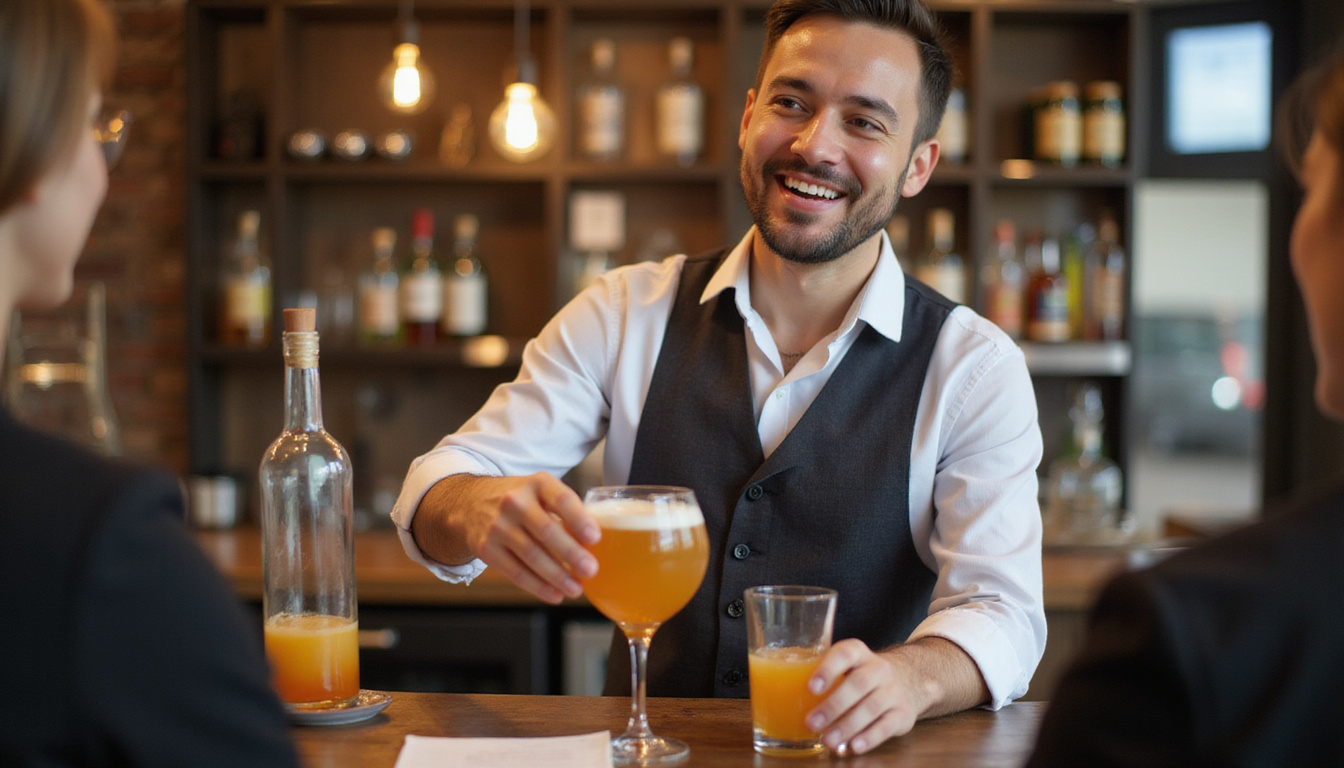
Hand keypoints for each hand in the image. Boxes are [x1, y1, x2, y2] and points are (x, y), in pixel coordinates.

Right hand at [415, 473, 600, 603]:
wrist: (471, 502)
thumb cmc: (521, 499)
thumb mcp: (542, 491)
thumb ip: (567, 510)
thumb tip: (600, 543)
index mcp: (537, 483)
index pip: (561, 499)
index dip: (579, 519)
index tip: (595, 538)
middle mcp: (515, 502)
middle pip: (546, 531)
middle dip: (571, 554)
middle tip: (591, 570)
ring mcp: (498, 526)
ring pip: (531, 556)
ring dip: (557, 576)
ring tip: (576, 588)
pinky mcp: (487, 549)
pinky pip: (515, 572)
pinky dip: (537, 586)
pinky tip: (554, 594)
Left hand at [804, 636, 987, 755]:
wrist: (909, 679)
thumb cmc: (862, 675)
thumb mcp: (847, 666)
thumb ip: (822, 674)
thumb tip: (780, 695)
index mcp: (858, 653)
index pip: (844, 654)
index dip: (827, 669)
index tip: (811, 687)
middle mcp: (878, 669)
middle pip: (857, 684)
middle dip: (832, 706)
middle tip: (811, 723)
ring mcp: (893, 691)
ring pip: (870, 708)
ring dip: (847, 726)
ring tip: (828, 740)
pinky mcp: (903, 714)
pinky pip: (886, 727)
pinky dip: (869, 738)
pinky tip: (853, 746)